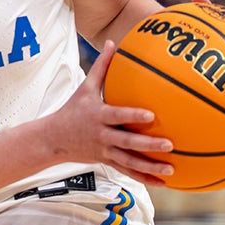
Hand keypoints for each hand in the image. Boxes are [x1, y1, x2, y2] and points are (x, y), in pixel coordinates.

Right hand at [42, 42, 174, 186]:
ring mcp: (105, 151)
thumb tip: (113, 43)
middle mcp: (102, 136)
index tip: (150, 115)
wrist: (53, 140)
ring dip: (150, 167)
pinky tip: (162, 182)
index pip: (117, 116)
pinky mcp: (107, 162)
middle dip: (148, 145)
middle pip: (127, 143)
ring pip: (130, 162)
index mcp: (98, 116)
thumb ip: (101, 67)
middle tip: (169, 144)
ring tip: (171, 170)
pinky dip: (144, 178)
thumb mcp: (84, 88)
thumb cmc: (72, 110)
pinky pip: (128, 172)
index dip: (132, 116)